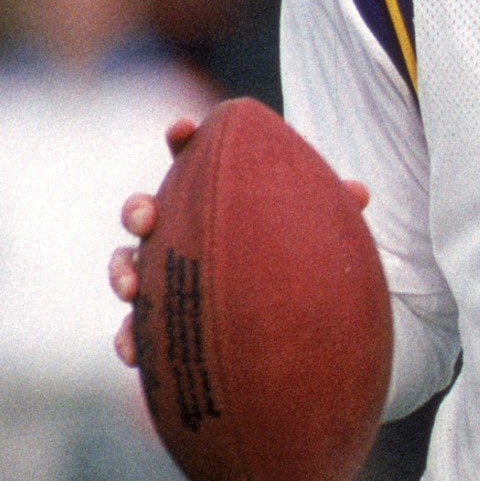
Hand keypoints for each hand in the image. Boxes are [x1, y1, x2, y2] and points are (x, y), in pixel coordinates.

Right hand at [109, 115, 368, 365]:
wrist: (285, 332)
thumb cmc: (296, 268)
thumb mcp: (315, 240)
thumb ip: (330, 214)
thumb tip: (358, 193)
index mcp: (212, 203)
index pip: (192, 161)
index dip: (183, 141)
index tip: (183, 129)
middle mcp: (179, 235)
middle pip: (145, 212)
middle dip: (138, 209)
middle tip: (148, 218)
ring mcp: (163, 276)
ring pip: (127, 265)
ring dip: (121, 272)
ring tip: (130, 288)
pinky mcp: (160, 322)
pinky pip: (135, 329)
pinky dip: (127, 337)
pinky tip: (131, 351)